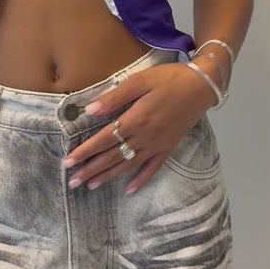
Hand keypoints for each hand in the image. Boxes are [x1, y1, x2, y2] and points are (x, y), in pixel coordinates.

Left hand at [63, 62, 215, 194]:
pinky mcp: (168, 147)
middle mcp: (145, 137)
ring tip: (91, 186)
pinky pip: (152, 168)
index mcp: (135, 120)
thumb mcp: (139, 81)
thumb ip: (114, 98)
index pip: (104, 140)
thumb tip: (90, 111)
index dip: (85, 151)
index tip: (68, 161)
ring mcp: (157, 145)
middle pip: (112, 157)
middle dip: (91, 170)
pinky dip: (140, 180)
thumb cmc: (168, 79)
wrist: (201, 86)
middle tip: (72, 182)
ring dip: (108, 177)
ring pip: (128, 165)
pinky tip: (129, 189)